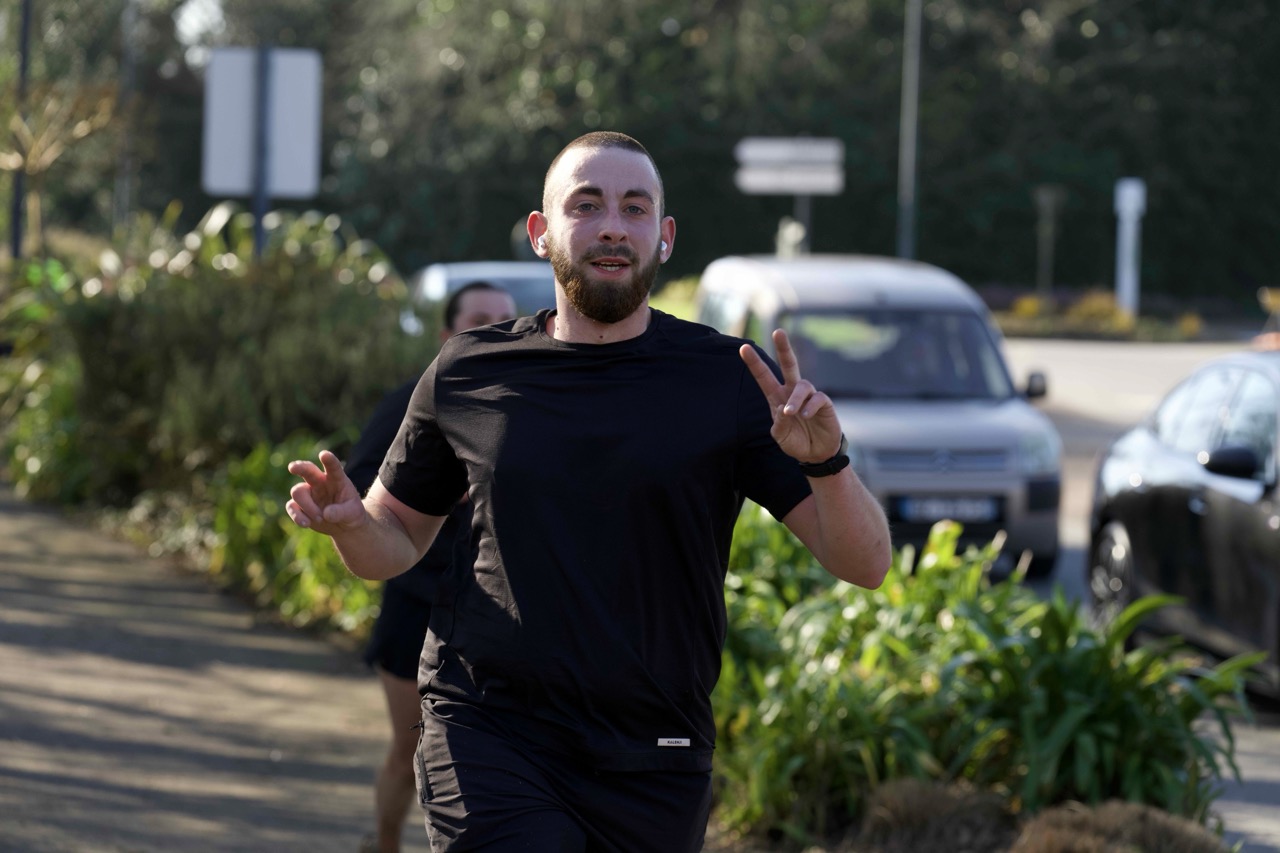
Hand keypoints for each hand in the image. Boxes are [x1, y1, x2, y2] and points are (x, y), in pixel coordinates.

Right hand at [285, 450, 367, 533]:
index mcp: (336, 479)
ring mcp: (308, 493)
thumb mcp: (352, 513)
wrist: (344, 526)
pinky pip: (292, 507)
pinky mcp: (300, 506)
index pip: (333, 467)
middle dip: (300, 467)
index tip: (324, 455)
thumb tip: (326, 514)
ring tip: (320, 518)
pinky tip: (306, 524)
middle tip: (293, 467)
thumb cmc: (351, 513)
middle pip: (307, 470)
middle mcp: (320, 482)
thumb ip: (341, 512)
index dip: (329, 460)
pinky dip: (297, 516)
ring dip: (307, 506)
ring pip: (297, 491)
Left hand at [740, 329, 842, 463]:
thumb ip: (778, 425)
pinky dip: (809, 406)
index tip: (743, 348)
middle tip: (778, 332)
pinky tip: (805, 416)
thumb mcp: (780, 437)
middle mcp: (792, 392)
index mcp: (777, 397)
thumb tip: (782, 409)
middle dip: (783, 348)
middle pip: (789, 364)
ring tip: (791, 414)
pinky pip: (817, 398)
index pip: (764, 377)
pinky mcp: (824, 403)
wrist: (816, 454)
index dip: (754, 363)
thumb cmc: (795, 442)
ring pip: (802, 385)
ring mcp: (809, 396)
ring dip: (795, 399)